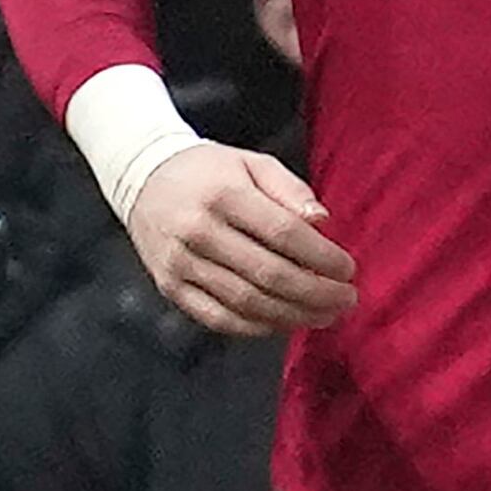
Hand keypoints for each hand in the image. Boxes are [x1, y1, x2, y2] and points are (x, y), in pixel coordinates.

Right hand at [122, 139, 360, 337]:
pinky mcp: (170, 288)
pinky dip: (256, 327)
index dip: (321, 257)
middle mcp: (200, 231)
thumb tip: (322, 222)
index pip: (283, 234)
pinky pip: (218, 319)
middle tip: (345, 300)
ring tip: (324, 316)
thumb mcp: (252, 163)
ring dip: (292, 315)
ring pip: (246, 303)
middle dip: (315, 293)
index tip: (348, 270)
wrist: (142, 179)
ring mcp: (181, 264)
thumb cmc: (209, 170)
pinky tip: (284, 324)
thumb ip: (290, 190)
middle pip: (268, 275)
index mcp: (225, 194)